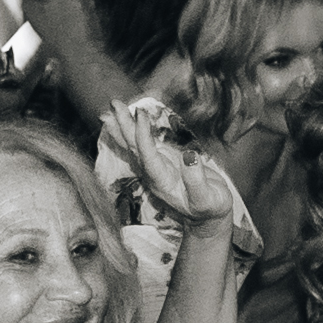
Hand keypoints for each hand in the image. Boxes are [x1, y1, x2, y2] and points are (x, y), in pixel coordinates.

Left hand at [100, 99, 239, 229]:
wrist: (207, 219)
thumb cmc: (210, 209)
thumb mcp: (207, 199)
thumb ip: (196, 180)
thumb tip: (189, 156)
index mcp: (162, 182)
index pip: (147, 155)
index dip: (143, 134)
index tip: (142, 113)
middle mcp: (154, 174)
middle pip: (134, 148)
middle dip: (124, 126)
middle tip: (113, 103)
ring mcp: (157, 167)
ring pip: (136, 145)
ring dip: (124, 126)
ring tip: (113, 108)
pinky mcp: (164, 162)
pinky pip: (145, 144)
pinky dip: (136, 130)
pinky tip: (130, 119)